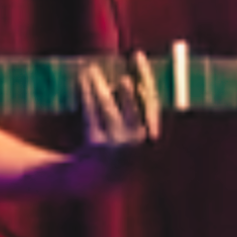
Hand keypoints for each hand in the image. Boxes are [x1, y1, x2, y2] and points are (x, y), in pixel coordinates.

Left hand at [71, 51, 159, 189]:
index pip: (153, 100)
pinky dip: (87, 95)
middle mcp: (138, 142)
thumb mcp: (129, 131)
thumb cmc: (112, 149)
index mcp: (151, 136)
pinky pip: (92, 114)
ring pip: (109, 107)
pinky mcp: (96, 147)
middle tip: (118, 63)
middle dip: (127, 81)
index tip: (137, 56)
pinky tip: (82, 82)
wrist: (91, 180)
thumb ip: (132, 107)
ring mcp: (117, 145)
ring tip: (92, 70)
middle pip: (134, 103)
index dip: (146, 76)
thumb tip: (129, 73)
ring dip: (100, 85)